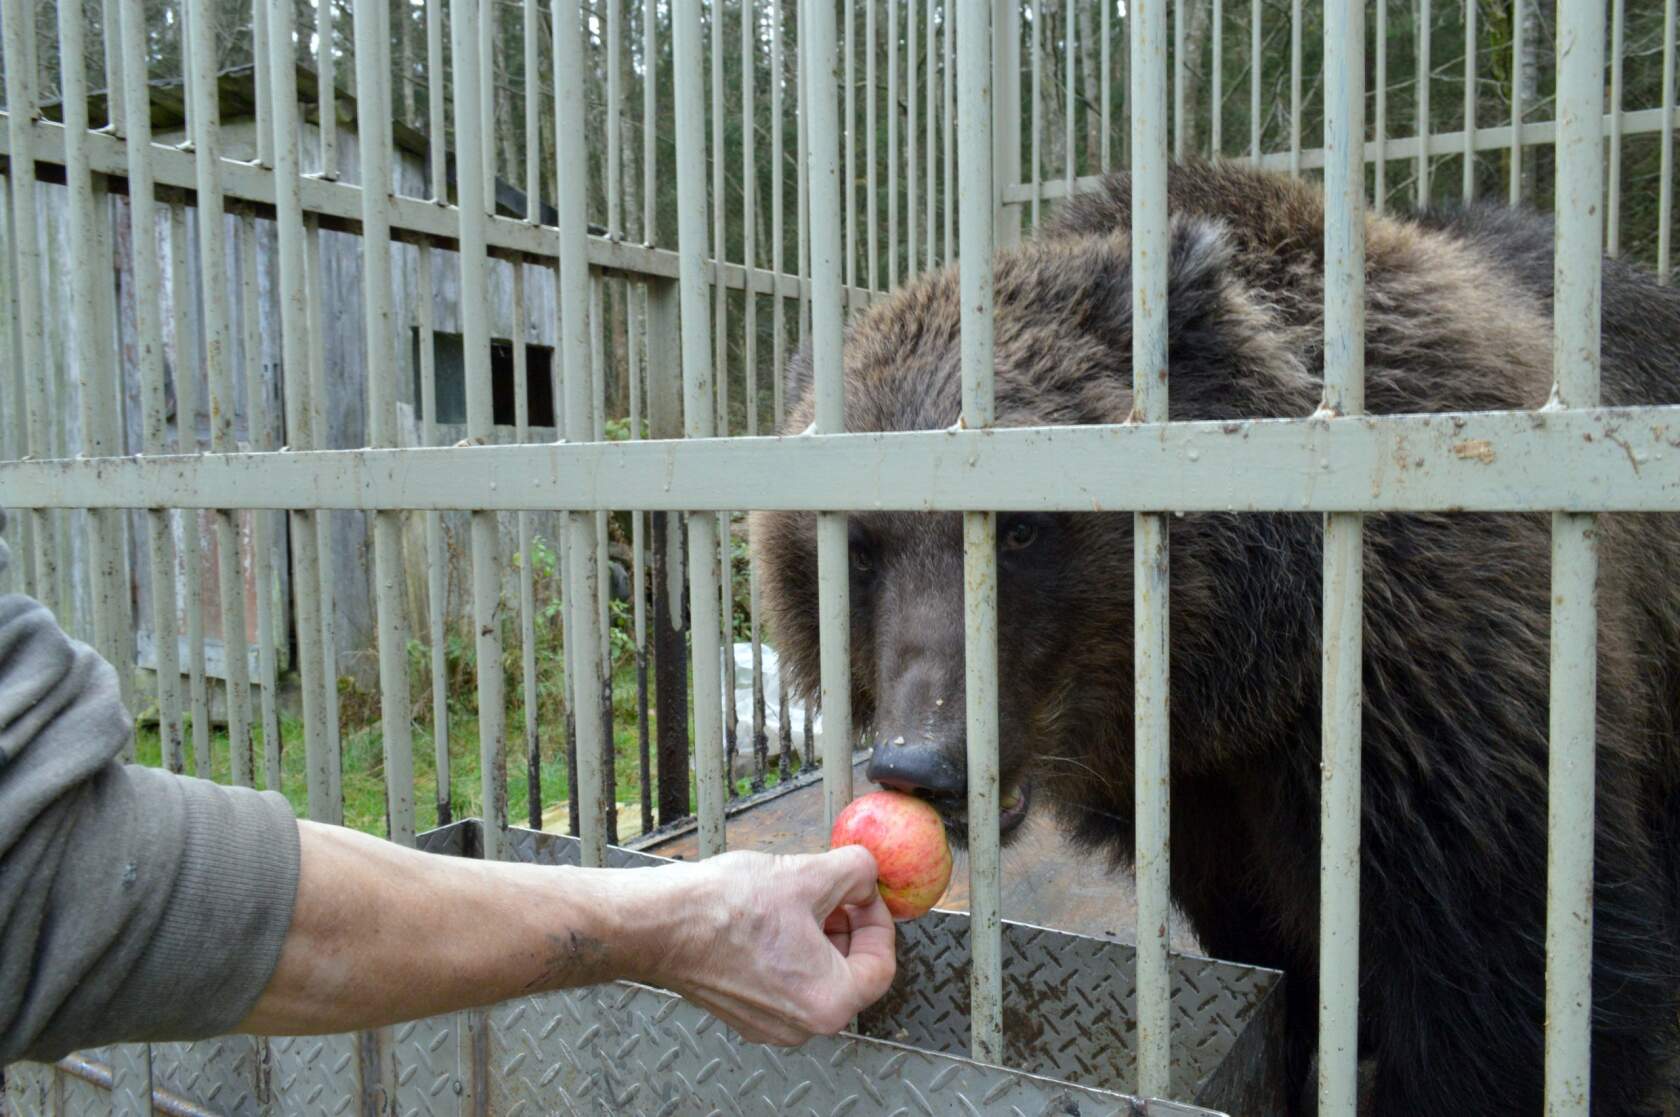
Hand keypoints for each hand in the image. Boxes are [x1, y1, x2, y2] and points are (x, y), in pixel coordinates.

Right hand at [640, 846, 896, 1045]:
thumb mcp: (809, 873)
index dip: (878, 919)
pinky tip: (770, 915)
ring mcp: (769, 1023)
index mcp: (829, 1002)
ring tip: (799, 896)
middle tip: (835, 889)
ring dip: (818, 934)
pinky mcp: (743, 1011)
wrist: (658, 924)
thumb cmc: (723, 910)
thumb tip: (867, 873)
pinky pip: (785, 981)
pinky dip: (789, 949)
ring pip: (816, 975)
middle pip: (849, 971)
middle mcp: (801, 1025)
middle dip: (847, 924)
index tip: (866, 893)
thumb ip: (857, 871)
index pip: (881, 963)